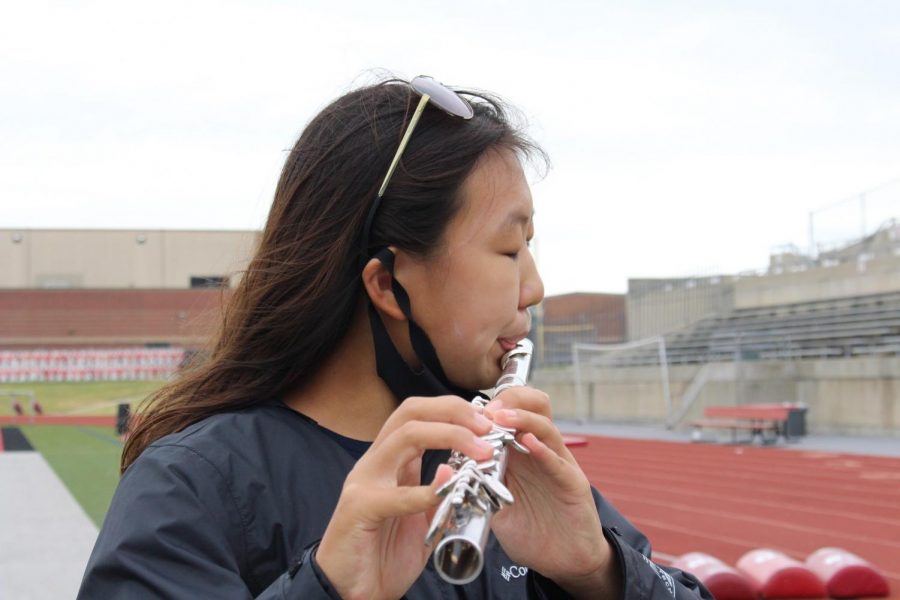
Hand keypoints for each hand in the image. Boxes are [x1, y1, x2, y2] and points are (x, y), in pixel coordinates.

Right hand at [316, 396, 493, 599]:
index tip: (489, 421)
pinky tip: (449, 490)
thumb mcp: (424, 518)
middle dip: (453, 411)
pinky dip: (428, 491)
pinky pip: (397, 494)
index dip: (455, 410)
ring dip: (450, 436)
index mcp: (391, 460)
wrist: (349, 592)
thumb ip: (442, 494)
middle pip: (411, 411)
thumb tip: (463, 470)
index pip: (419, 413)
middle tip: (487, 426)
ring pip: (405, 435)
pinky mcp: (359, 508)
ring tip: (480, 450)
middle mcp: (376, 461)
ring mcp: (365, 481)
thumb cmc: (384, 554)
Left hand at [485, 388, 619, 596]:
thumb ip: (477, 486)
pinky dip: (543, 450)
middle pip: (534, 405)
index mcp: (521, 451)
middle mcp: (541, 451)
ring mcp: (559, 465)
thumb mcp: (495, 505)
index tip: (467, 412)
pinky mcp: (573, 484)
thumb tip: (445, 475)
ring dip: (522, 418)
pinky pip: (558, 462)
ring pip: (546, 426)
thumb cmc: (530, 530)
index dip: (490, 407)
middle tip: (487, 410)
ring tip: (501, 417)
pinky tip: (529, 443)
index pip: (512, 412)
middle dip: (509, 400)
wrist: (564, 560)